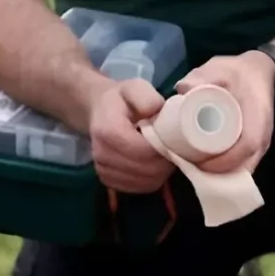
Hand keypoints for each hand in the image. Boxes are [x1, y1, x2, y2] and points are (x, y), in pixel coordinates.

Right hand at [88, 71, 172, 193]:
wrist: (98, 112)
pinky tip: (153, 166)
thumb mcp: (134, 87)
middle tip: (176, 150)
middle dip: (164, 162)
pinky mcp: (108, 181)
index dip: (164, 149)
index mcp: (108, 131)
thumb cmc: (120, 100)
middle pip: (144, 169)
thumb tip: (157, 111)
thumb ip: (146, 96)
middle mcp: (102, 154)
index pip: (142, 150)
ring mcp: (103, 170)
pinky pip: (137, 188)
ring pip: (142, 182)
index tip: (177, 141)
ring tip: (165, 156)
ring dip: (159, 173)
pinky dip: (150, 180)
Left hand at [171, 49, 274, 176]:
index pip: (245, 148)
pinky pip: (240, 167)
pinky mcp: (253, 149)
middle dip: (216, 174)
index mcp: (257, 119)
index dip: (223, 160)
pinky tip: (204, 169)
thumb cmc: (240, 73)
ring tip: (194, 168)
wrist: (261, 72)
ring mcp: (260, 146)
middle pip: (242, 167)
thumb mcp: (221, 69)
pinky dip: (224, 172)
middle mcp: (262, 138)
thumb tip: (183, 88)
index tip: (198, 162)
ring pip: (241, 171)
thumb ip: (203, 76)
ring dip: (219, 176)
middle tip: (189, 166)